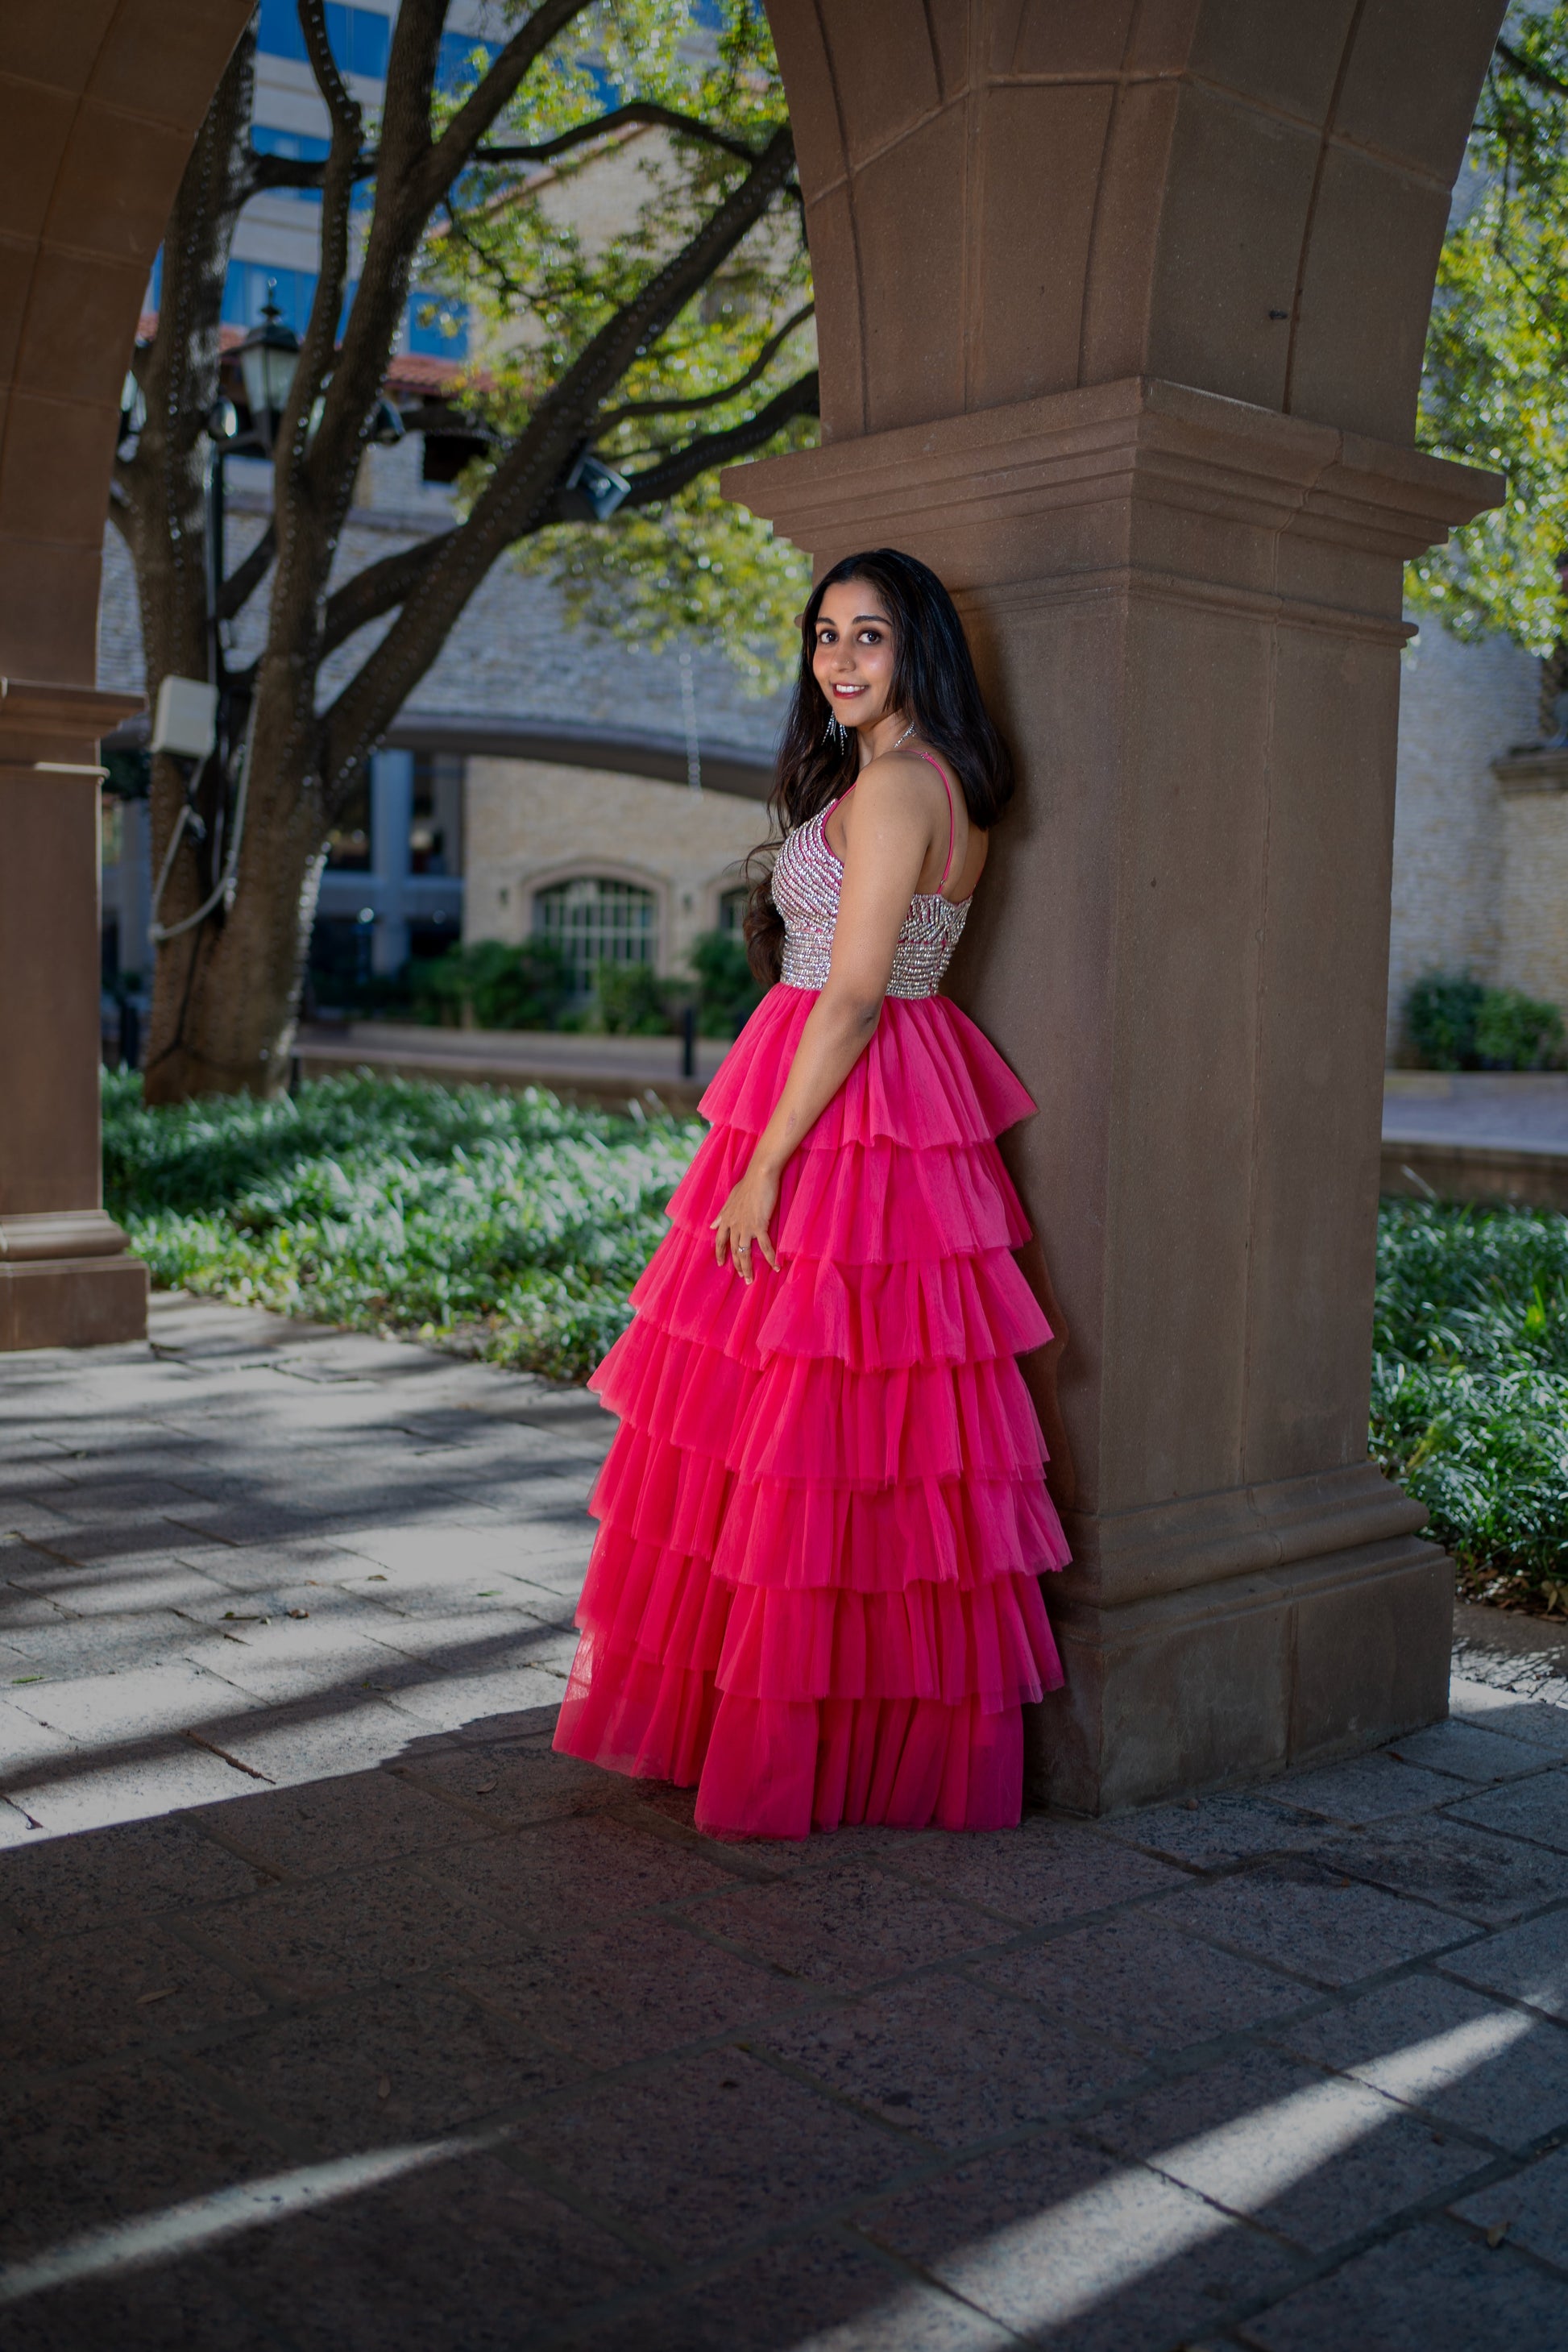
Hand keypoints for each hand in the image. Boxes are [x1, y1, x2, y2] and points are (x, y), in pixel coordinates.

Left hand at [712, 1158, 780, 1284]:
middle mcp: (734, 1225)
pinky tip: (776, 1266)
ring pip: (745, 1253)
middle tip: (742, 1277)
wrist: (760, 1175)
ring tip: (751, 1280)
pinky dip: (771, 1258)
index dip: (719, 1253)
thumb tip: (711, 1225)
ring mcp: (746, 1226)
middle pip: (733, 1250)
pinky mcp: (760, 1225)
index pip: (719, 1240)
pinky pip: (765, 1246)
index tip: (720, 1264)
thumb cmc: (748, 1185)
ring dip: (748, 1268)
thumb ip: (722, 1214)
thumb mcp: (730, 1199)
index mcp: (726, 1218)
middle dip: (737, 1266)